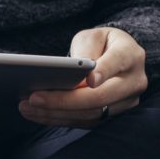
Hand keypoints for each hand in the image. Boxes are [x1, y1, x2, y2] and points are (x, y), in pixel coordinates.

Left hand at [19, 27, 147, 127]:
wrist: (115, 58)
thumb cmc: (100, 44)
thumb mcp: (93, 36)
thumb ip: (85, 49)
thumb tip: (74, 70)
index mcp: (130, 55)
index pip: (117, 63)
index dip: (104, 72)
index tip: (89, 80)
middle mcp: (133, 82)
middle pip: (99, 97)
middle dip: (63, 100)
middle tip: (33, 98)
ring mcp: (125, 103)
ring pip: (90, 114)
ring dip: (55, 113)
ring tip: (27, 107)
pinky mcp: (111, 116)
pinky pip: (84, 122)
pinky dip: (58, 119)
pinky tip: (36, 114)